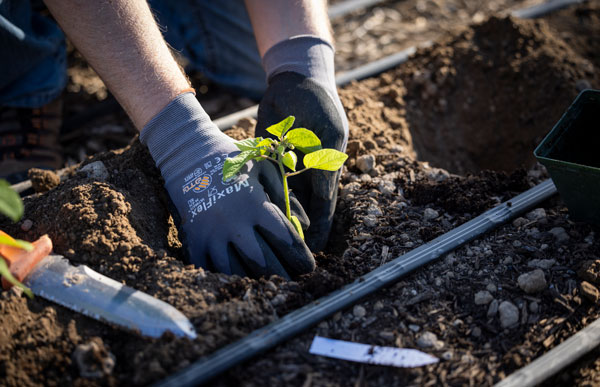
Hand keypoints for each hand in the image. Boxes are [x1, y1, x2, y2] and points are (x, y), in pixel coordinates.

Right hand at [141, 93, 313, 278]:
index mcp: (255, 205)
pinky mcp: (194, 238)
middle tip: (293, 283)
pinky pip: (209, 268)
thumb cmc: (233, 160)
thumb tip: (304, 225)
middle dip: (282, 276)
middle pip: (263, 262)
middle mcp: (234, 222)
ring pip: (235, 271)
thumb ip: (286, 196)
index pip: (285, 239)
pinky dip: (224, 277)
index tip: (309, 267)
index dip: (300, 257)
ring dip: (253, 281)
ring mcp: (211, 233)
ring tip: (267, 286)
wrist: (188, 153)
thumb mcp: (264, 168)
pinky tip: (237, 282)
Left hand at [256, 71, 348, 251]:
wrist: (295, 79)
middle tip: (289, 250)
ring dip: (277, 214)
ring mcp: (284, 164)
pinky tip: (254, 210)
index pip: (323, 204)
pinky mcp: (265, 155)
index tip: (316, 248)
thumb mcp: (330, 133)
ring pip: (280, 196)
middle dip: (296, 226)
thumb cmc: (319, 103)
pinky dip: (260, 193)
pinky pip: (262, 179)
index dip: (320, 226)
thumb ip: (326, 164)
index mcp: (324, 168)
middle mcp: (305, 171)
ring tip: (270, 237)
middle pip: (301, 205)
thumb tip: (326, 195)